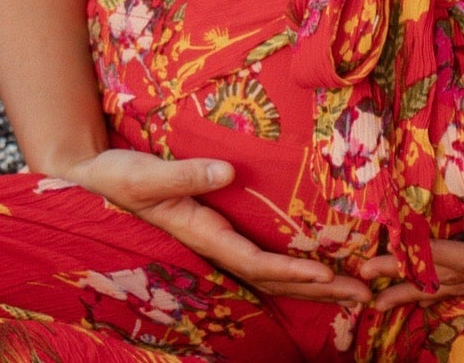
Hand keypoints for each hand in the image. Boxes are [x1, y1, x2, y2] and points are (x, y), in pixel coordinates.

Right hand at [60, 148, 372, 306]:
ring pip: (272, 267)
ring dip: (314, 279)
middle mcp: (215, 242)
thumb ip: (185, 174)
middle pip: (274, 274)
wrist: (97, 178)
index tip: (326, 273)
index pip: (255, 260)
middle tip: (366, 291)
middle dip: (319, 285)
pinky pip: (263, 250)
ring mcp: (218, 237)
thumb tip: (228, 172)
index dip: (291, 269)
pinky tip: (320, 259)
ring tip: (357, 285)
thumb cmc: (119, 176)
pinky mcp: (219, 225)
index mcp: (202, 232)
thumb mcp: (146, 174)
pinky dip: (294, 261)